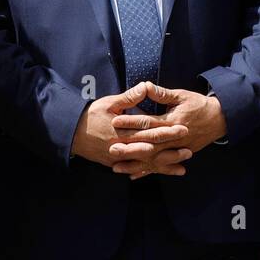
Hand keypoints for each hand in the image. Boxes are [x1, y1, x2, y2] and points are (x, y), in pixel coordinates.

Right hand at [71, 81, 189, 169]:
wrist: (70, 133)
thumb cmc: (90, 116)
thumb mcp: (108, 103)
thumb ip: (129, 98)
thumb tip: (145, 86)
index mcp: (122, 130)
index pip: (149, 130)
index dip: (167, 130)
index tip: (182, 128)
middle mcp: (122, 146)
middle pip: (150, 148)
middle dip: (170, 149)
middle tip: (189, 149)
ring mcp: (119, 157)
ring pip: (145, 162)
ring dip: (164, 164)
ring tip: (183, 164)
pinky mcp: (115, 163)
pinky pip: (135, 169)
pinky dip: (150, 172)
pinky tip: (162, 173)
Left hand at [108, 82, 226, 178]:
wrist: (220, 119)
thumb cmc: (199, 105)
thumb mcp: (181, 96)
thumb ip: (162, 94)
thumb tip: (145, 86)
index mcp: (172, 121)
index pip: (148, 122)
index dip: (131, 122)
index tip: (114, 122)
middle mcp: (174, 138)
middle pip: (148, 144)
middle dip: (129, 148)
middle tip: (111, 150)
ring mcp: (178, 149)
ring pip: (153, 159)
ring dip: (135, 164)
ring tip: (116, 168)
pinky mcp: (180, 154)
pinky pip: (162, 165)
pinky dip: (148, 171)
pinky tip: (133, 176)